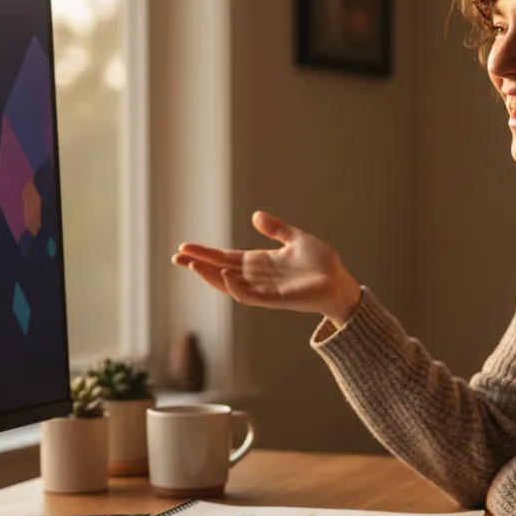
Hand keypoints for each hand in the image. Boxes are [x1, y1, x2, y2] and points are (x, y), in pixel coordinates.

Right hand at [171, 211, 361, 326]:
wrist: (339, 282)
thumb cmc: (321, 262)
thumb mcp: (295, 239)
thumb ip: (276, 228)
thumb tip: (255, 215)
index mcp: (259, 263)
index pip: (225, 258)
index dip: (205, 253)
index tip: (184, 247)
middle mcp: (257, 277)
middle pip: (220, 271)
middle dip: (198, 265)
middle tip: (176, 257)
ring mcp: (264, 290)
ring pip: (229, 284)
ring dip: (210, 275)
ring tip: (192, 265)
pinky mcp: (275, 299)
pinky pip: (249, 295)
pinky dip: (235, 286)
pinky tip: (223, 274)